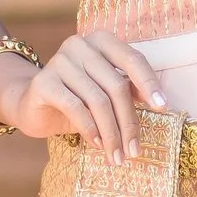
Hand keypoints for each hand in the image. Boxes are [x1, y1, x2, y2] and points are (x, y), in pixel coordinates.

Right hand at [0, 28, 165, 160]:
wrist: (33, 105)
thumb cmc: (78, 98)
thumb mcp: (106, 92)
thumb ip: (128, 89)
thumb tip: (158, 101)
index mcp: (101, 40)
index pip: (132, 59)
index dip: (149, 83)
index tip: (163, 107)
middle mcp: (80, 45)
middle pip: (116, 86)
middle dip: (128, 123)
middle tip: (134, 151)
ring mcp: (59, 61)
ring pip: (98, 101)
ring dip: (110, 134)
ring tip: (116, 156)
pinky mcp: (43, 81)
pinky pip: (75, 107)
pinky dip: (89, 129)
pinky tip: (96, 144)